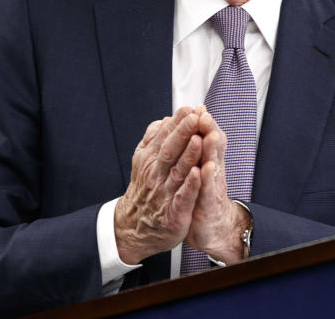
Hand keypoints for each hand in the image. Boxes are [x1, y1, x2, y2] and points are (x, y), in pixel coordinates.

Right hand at [114, 106, 203, 263]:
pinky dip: (190, 185)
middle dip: (183, 133)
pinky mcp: (174, 212)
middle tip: (196, 116)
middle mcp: (155, 173)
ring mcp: (164, 193)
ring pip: (178, 171)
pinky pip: (183, 197)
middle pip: (170, 150)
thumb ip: (154, 139)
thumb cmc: (145, 189)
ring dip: (189, 155)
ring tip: (199, 139)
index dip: (178, 122)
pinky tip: (198, 174)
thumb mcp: (144, 161)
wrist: (135, 226)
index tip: (190, 108)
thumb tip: (165, 119)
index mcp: (150, 159)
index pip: (165, 136)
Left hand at [184, 109, 250, 263]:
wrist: (210, 227)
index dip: (203, 123)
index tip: (198, 107)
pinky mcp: (209, 205)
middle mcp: (213, 170)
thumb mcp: (197, 167)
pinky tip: (205, 169)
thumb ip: (194, 145)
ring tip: (210, 135)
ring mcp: (212, 187)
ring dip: (211, 150)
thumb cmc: (201, 195)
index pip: (206, 137)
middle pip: (213, 147)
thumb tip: (191, 121)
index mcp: (207, 159)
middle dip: (209, 130)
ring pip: (212, 164)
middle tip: (205, 115)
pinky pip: (207, 190)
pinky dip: (206, 179)